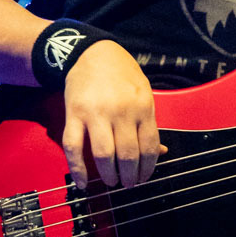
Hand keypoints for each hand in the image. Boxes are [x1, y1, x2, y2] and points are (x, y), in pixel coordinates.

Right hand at [61, 40, 166, 189]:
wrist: (92, 52)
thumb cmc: (122, 74)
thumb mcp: (144, 93)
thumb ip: (150, 123)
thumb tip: (161, 152)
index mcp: (142, 106)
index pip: (149, 146)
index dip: (148, 168)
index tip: (144, 177)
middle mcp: (121, 111)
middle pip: (127, 154)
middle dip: (129, 176)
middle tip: (128, 184)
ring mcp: (96, 113)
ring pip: (103, 154)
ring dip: (108, 175)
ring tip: (112, 182)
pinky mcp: (74, 114)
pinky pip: (74, 147)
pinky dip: (77, 168)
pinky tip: (83, 182)